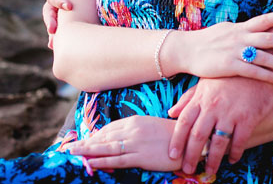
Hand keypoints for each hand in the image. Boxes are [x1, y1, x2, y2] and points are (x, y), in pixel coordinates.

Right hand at [43, 0, 81, 41]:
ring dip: (55, 30)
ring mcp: (62, 2)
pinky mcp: (71, 8)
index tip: (68, 7)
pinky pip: (66, 21)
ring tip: (54, 43)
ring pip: (55, 18)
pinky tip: (61, 44)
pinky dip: (65, 32)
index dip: (59, 1)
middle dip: (51, 20)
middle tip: (54, 30)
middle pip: (49, 11)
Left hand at [62, 116, 180, 171]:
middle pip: (104, 137)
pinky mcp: (140, 157)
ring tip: (72, 154)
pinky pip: (117, 160)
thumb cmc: (172, 135)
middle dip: (85, 143)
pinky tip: (90, 163)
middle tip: (69, 148)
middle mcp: (133, 130)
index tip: (83, 141)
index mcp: (136, 120)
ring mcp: (136, 143)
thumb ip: (134, 130)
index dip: (95, 136)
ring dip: (87, 151)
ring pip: (106, 148)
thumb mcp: (151, 127)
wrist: (190, 143)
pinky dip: (101, 161)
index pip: (109, 128)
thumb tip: (118, 137)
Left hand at [167, 77, 272, 174]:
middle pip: (197, 136)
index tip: (172, 155)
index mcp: (201, 98)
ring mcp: (231, 112)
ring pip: (218, 142)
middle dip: (190, 156)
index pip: (183, 123)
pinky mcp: (248, 117)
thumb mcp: (206, 82)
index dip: (176, 141)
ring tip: (210, 170)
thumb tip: (171, 112)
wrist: (258, 64)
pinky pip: (239, 140)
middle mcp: (213, 107)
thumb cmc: (230, 74)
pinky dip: (235, 152)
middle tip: (187, 169)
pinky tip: (233, 158)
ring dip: (213, 159)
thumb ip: (189, 98)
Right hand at [177, 9, 272, 84]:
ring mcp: (234, 51)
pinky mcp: (229, 66)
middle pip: (270, 37)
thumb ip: (244, 30)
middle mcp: (240, 37)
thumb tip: (260, 26)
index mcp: (241, 27)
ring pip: (263, 57)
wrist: (186, 51)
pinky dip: (268, 76)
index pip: (266, 19)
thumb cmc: (208, 41)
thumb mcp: (228, 30)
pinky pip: (253, 72)